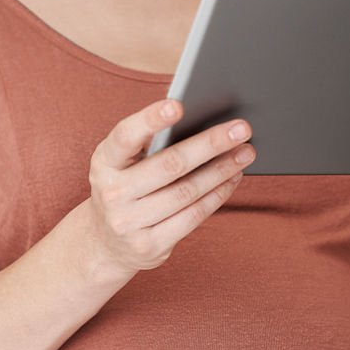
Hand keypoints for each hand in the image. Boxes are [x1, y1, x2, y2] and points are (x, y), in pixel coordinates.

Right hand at [87, 99, 254, 275]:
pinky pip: (193, 217)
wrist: (107, 243)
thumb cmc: (126, 188)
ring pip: (187, 191)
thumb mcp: (124, 164)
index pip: (125, 136)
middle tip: (241, 129)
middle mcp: (112, 192)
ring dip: (221, 170)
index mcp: (104, 162)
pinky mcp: (149, 245)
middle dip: (210, 144)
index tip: (178, 105)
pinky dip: (217, 195)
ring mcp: (129, 222)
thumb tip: (203, 120)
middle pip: (170, 164)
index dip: (150, 120)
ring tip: (245, 153)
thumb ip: (149, 144)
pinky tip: (232, 179)